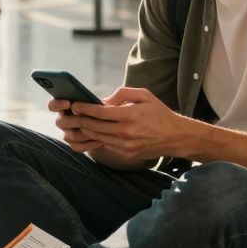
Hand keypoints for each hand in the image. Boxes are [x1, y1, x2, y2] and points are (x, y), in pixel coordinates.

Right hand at [50, 99, 104, 153]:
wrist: (112, 127)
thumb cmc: (106, 109)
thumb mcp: (106, 102)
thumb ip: (104, 99)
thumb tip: (108, 100)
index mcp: (66, 105)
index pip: (53, 105)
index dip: (57, 105)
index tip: (68, 103)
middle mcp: (65, 119)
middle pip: (60, 123)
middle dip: (73, 121)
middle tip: (83, 119)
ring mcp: (69, 133)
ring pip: (70, 136)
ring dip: (84, 133)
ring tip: (98, 129)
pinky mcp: (75, 145)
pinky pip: (77, 147)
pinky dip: (88, 144)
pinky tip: (100, 140)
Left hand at [64, 87, 187, 160]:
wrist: (175, 137)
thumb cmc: (159, 113)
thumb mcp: (144, 96)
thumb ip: (122, 94)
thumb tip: (103, 100)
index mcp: (130, 115)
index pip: (99, 112)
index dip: (84, 108)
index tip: (74, 105)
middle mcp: (126, 131)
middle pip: (94, 126)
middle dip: (80, 120)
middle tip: (70, 114)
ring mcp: (126, 145)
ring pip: (98, 137)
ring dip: (86, 130)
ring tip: (79, 122)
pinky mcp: (127, 153)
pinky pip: (107, 144)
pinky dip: (98, 137)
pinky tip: (93, 131)